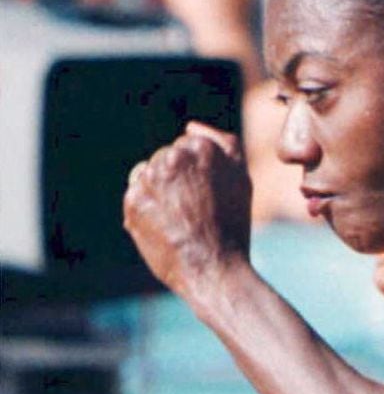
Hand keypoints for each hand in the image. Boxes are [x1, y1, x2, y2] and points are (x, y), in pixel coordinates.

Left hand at [123, 122, 251, 300]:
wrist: (212, 267)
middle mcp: (171, 159)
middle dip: (177, 177)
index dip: (200, 170)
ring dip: (159, 189)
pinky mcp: (131, 202)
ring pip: (148, 172)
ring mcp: (149, 180)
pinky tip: (165, 224)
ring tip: (180, 216)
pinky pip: (135, 194)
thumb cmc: (233, 223)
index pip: (189, 144)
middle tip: (195, 207)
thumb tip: (190, 125)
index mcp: (200, 147)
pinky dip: (147, 207)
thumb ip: (222, 142)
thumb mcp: (241, 177)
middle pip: (167, 157)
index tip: (209, 193)